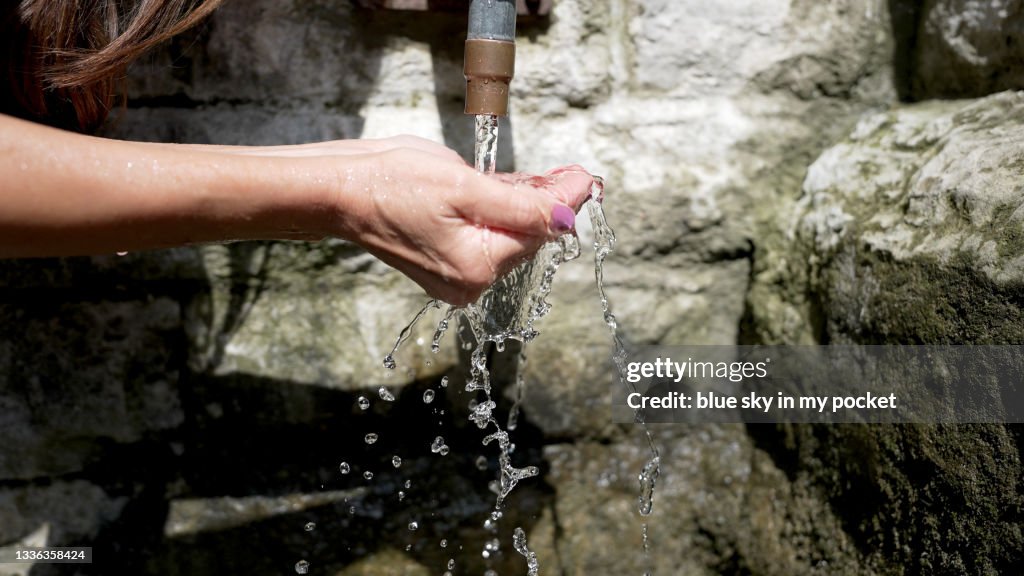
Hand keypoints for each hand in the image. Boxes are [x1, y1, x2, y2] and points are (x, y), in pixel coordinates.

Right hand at [319, 137, 593, 304]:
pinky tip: (521, 190)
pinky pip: (486, 235)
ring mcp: (455, 275)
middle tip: (578, 173)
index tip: (589, 176)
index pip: (539, 231)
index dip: (567, 200)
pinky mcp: (444, 262)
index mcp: (476, 268)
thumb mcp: (465, 187)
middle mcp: (469, 281)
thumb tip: (570, 215)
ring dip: (530, 206)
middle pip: (526, 237)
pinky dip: (502, 213)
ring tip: (557, 178)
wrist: (337, 190)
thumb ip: (523, 205)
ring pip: (508, 235)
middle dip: (551, 203)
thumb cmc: (391, 183)